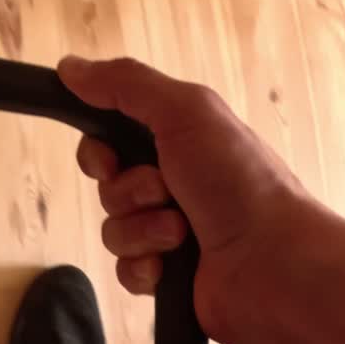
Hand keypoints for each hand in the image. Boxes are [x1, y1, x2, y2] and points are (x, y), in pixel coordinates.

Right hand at [58, 56, 314, 343]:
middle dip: (127, 193)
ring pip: (113, 230)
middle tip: (164, 193)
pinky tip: (170, 268)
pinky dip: (143, 267)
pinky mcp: (168, 276)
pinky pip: (124, 270)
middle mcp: (174, 185)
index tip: (110, 159)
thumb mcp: (187, 112)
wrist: (276, 263)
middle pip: (106, 187)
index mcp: (179, 143)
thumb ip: (126, 84)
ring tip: (181, 234)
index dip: (98, 152)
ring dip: (141, 230)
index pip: (108, 141)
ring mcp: (169, 233)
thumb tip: (68, 66)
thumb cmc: (239, 181)